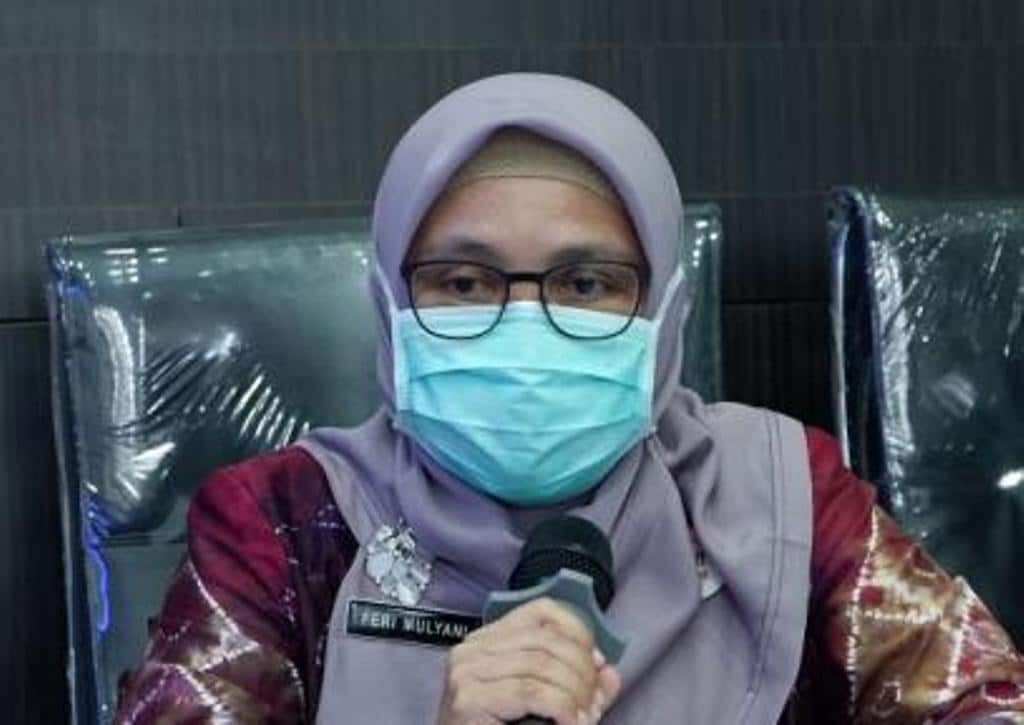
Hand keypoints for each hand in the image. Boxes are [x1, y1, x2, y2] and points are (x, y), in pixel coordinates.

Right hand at [436, 597, 621, 724]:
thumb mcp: (541, 703)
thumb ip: (576, 687)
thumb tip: (610, 674)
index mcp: (487, 640)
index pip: (541, 612)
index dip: (578, 632)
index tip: (598, 663)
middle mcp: (471, 649)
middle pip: (546, 640)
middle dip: (582, 672)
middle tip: (594, 703)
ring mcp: (466, 672)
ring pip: (542, 665)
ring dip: (575, 694)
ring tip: (584, 718)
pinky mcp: (468, 698)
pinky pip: (531, 691)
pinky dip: (562, 708)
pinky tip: (570, 723)